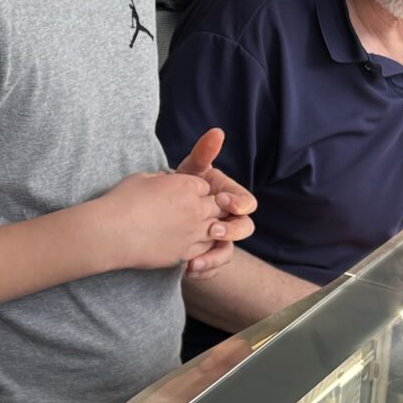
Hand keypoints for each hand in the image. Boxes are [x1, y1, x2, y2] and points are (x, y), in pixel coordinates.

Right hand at [95, 170, 222, 271]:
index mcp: (185, 186)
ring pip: (216, 230)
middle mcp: (194, 209)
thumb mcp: (143, 179)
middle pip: (217, 207)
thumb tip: (166, 181)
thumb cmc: (121, 202)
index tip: (185, 195)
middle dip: (209, 207)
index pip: (206, 187)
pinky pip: (205, 249)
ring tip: (192, 228)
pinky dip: (201, 245)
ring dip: (207, 227)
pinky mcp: (185, 254)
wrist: (109, 234)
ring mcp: (192, 233)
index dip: (197, 191)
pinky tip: (188, 242)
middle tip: (193, 212)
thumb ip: (162, 180)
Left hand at [173, 129, 257, 276]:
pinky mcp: (206, 255)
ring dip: (214, 257)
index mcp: (230, 198)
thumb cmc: (179, 184)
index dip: (239, 203)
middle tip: (212, 231)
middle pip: (244, 229)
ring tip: (194, 258)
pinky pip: (212, 269)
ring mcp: (218, 240)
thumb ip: (204, 152)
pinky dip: (202, 270)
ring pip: (228, 253)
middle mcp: (229, 220)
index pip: (246, 203)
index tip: (223, 200)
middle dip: (231, 231)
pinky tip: (187, 269)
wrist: (156, 209)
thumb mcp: (190, 170)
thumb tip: (217, 131)